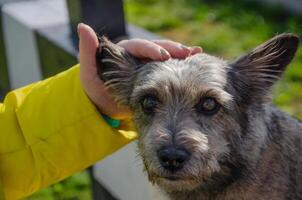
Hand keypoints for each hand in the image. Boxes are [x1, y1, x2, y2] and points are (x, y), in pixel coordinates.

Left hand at [78, 23, 201, 118]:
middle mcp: (139, 54)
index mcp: (125, 51)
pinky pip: (170, 68)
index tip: (163, 56)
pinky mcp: (156, 74)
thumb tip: (83, 26)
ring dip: (181, 55)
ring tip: (196, 55)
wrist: (105, 104)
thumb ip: (87, 51)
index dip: (152, 49)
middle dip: (172, 49)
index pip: (140, 46)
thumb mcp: (89, 73)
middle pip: (158, 47)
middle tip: (186, 54)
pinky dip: (182, 65)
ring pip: (167, 55)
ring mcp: (148, 63)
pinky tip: (196, 63)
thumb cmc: (96, 89)